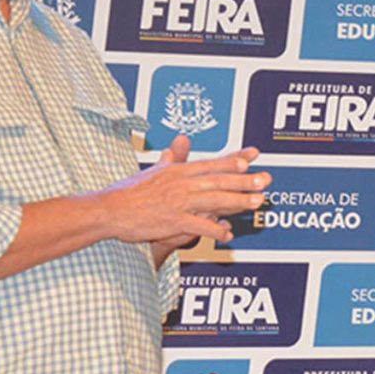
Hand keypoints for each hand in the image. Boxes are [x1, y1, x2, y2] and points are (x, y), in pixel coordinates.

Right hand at [98, 135, 270, 245]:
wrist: (109, 210)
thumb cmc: (129, 192)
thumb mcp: (154, 170)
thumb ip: (173, 157)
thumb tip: (183, 139)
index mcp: (177, 171)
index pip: (210, 164)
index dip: (232, 161)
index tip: (251, 158)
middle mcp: (180, 183)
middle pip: (218, 180)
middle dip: (244, 180)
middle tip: (265, 180)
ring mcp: (177, 202)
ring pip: (213, 200)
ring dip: (237, 201)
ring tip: (257, 202)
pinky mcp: (172, 221)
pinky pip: (198, 226)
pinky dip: (214, 230)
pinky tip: (228, 234)